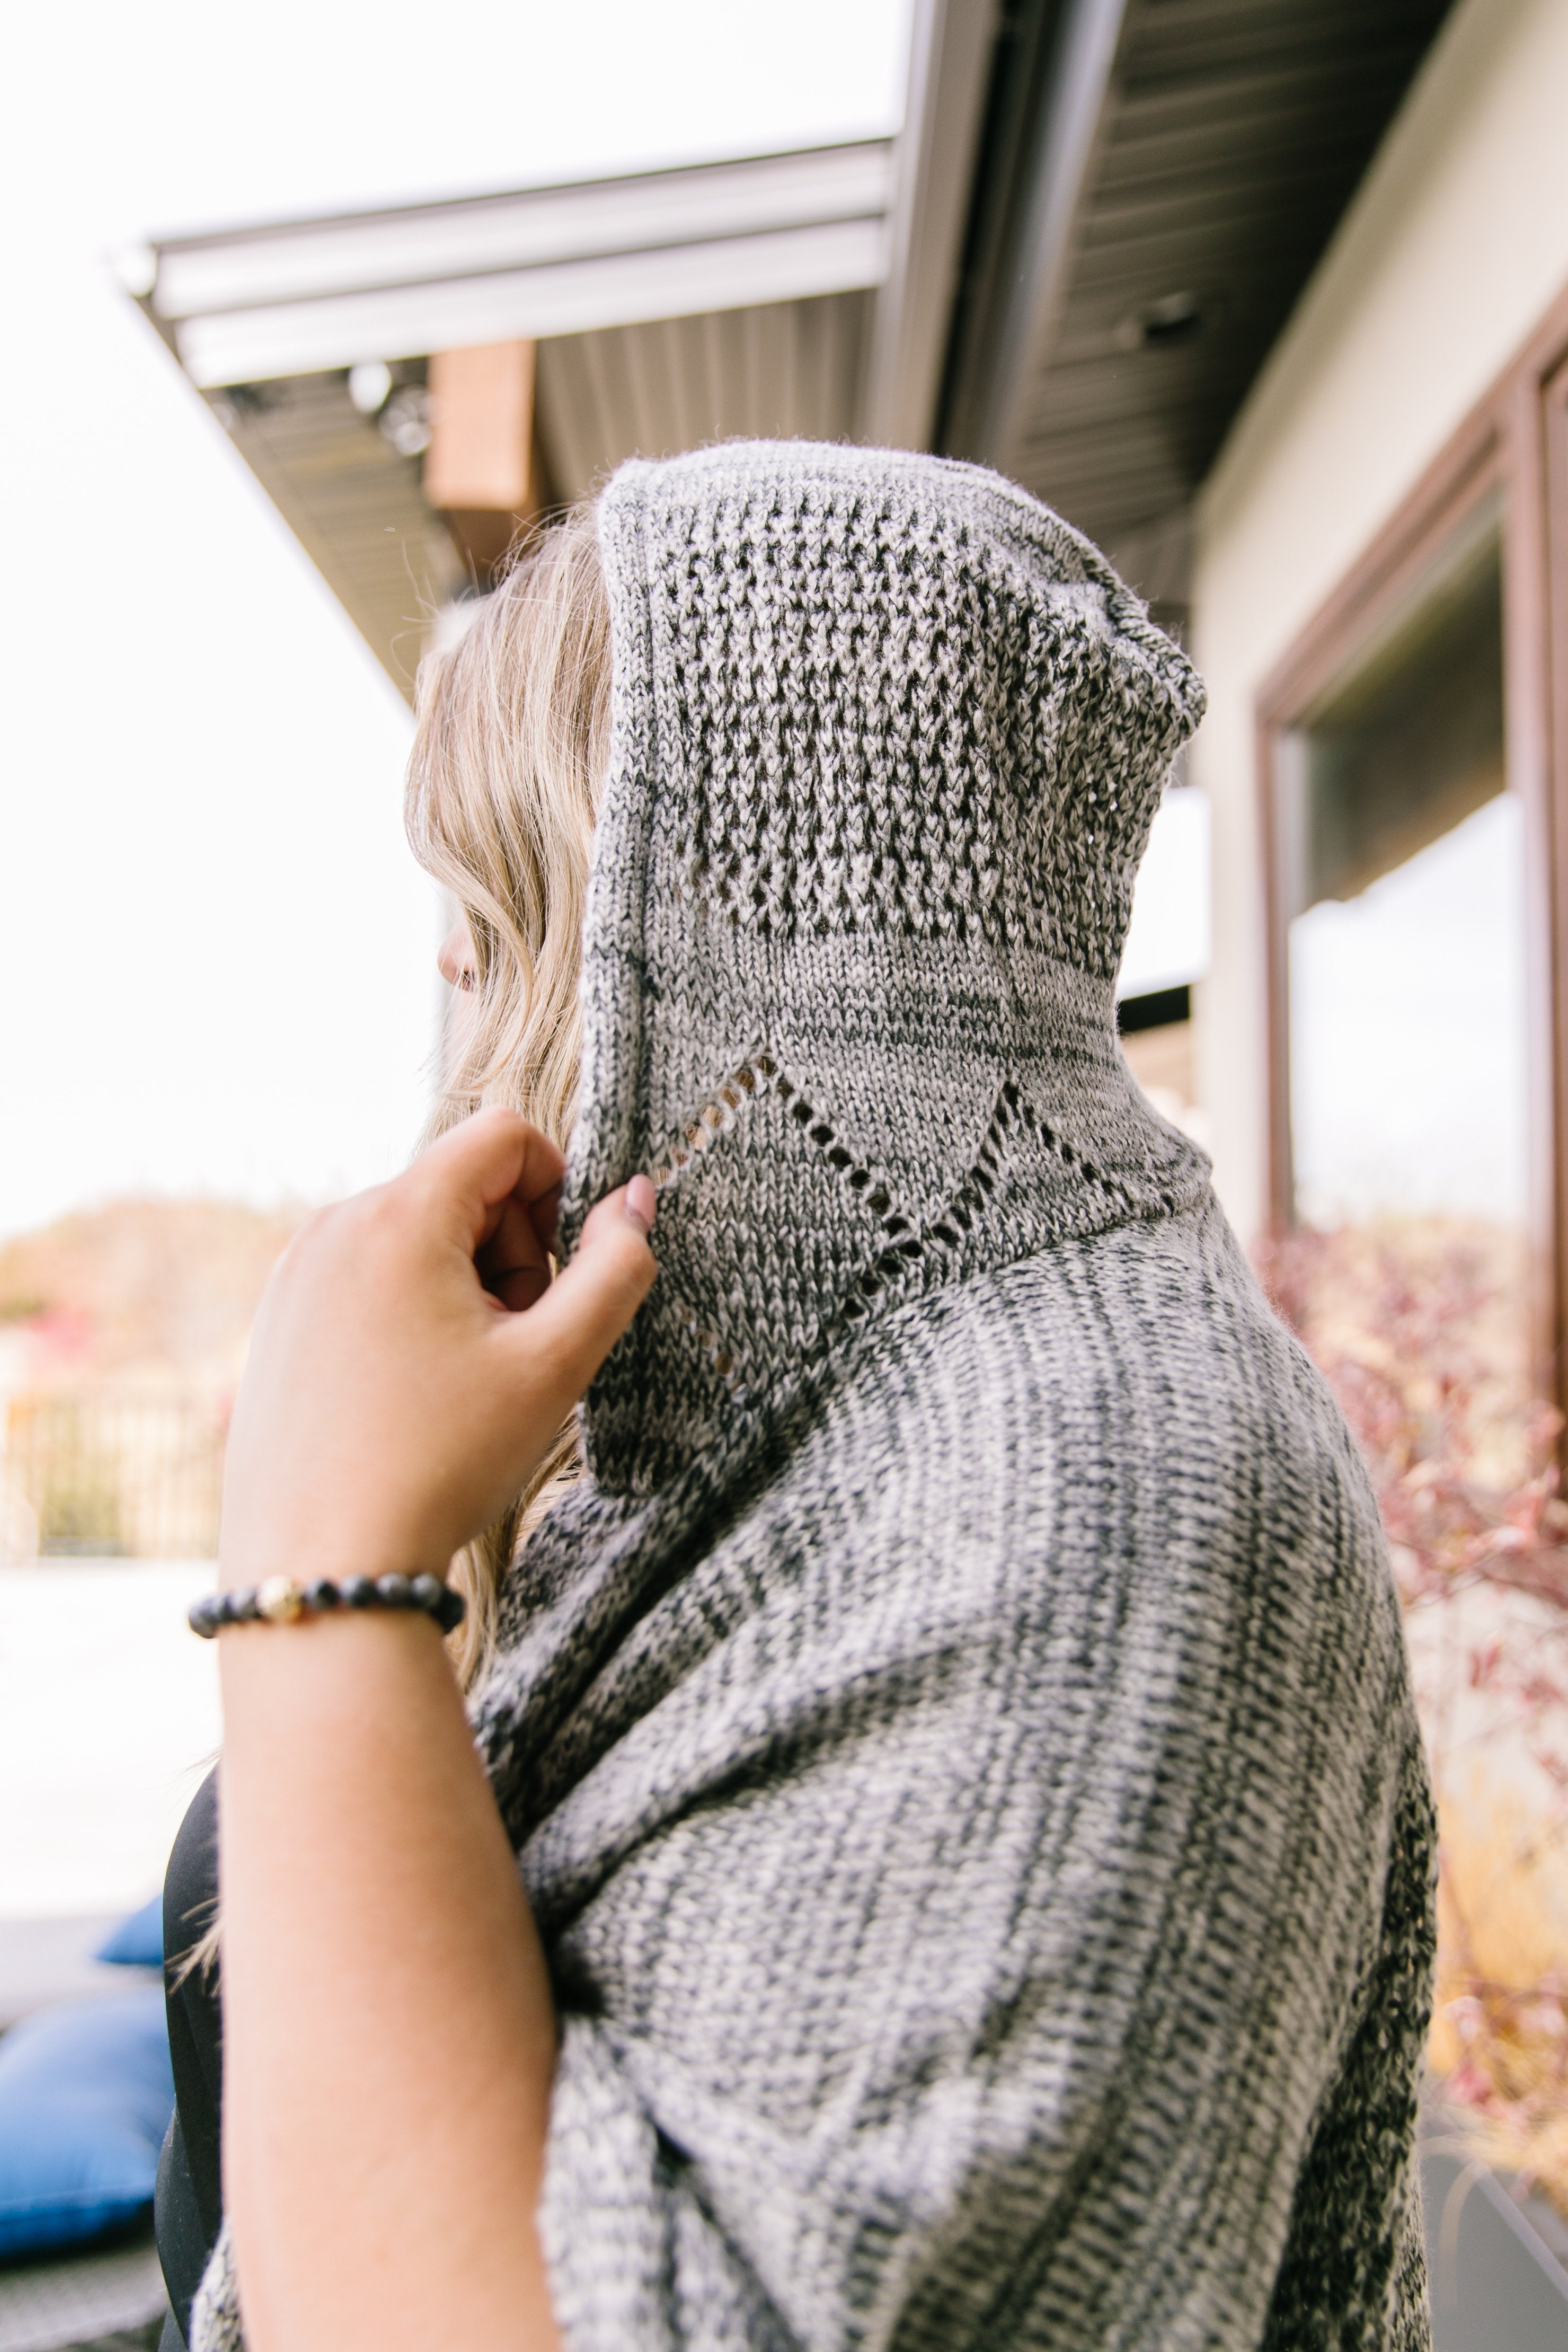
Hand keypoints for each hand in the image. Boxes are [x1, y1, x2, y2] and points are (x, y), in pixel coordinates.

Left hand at [219, 1109, 655, 1590]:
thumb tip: (633, 1198)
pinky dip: (410, 1315)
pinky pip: (367, 1278)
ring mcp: (296, 1272)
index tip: (560, 1276)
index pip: (504, 1135)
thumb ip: (615, 1269)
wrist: (323, 1564)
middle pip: (460, 1187)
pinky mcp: (277, 1319)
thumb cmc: (441, 1463)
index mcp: (399, 1216)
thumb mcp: (554, 1366)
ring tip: (466, 1378)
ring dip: (463, 1287)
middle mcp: (334, 1225)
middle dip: (511, 1251)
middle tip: (516, 1345)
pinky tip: (413, 1395)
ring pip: (414, 1235)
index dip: (557, 1189)